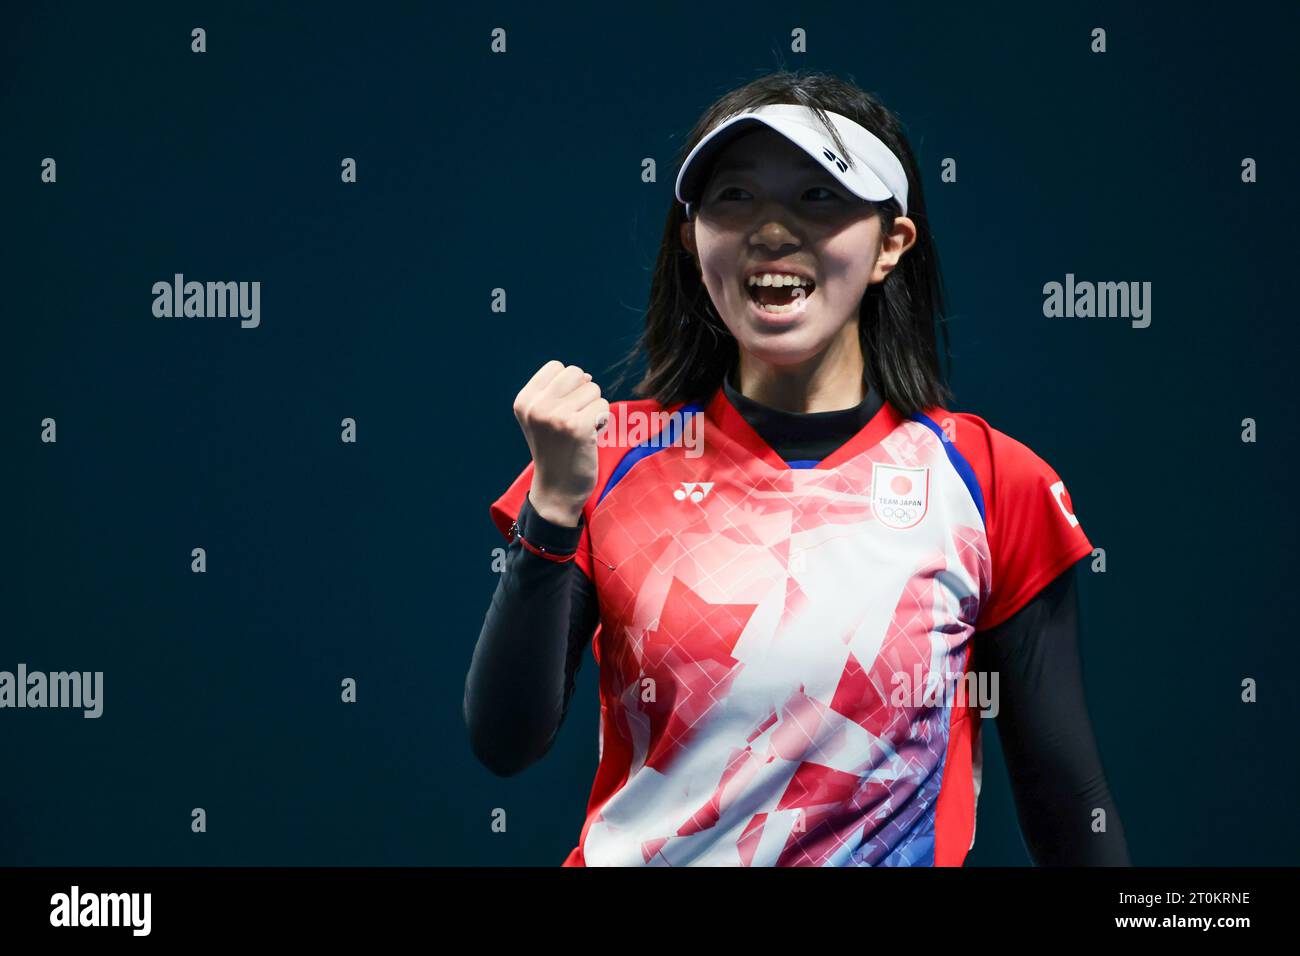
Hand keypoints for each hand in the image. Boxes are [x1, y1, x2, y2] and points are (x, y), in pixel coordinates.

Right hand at [512, 360, 609, 526]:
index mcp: (524, 400)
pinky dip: (602, 422)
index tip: (562, 411)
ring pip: (593, 389)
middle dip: (583, 394)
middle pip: (577, 373)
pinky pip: (603, 407)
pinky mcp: (576, 427)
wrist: (557, 490)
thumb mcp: (543, 418)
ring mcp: (555, 416)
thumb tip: (587, 376)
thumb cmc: (555, 451)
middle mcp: (536, 406)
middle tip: (574, 421)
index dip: (568, 386)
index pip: (556, 367)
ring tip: (581, 432)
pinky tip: (590, 438)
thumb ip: (559, 393)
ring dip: (594, 410)